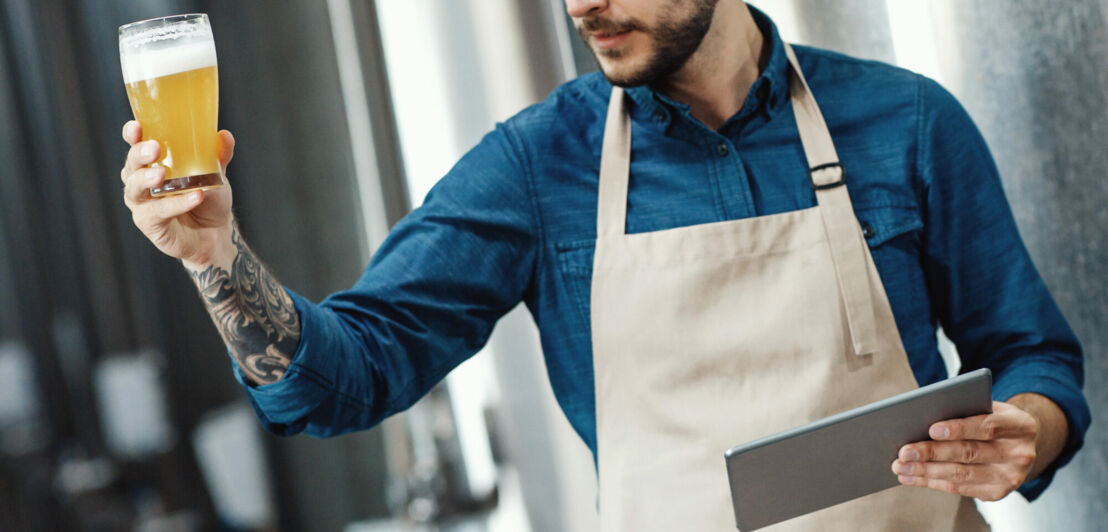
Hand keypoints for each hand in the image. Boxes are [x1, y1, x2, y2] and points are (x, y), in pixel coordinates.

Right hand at [120, 121, 235, 265]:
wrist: (215, 233)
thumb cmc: (207, 197)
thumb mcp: (215, 173)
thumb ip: (218, 155)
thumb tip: (224, 135)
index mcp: (151, 163)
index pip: (136, 145)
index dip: (132, 135)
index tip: (136, 126)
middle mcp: (140, 182)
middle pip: (131, 166)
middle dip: (139, 155)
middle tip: (154, 148)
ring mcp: (142, 204)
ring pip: (135, 189)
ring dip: (147, 179)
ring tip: (162, 174)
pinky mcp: (149, 224)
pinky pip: (160, 211)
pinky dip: (177, 203)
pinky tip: (196, 196)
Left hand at [891, 401, 1037, 500]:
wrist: (1022, 444)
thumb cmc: (995, 419)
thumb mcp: (989, 407)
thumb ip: (965, 408)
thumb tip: (921, 415)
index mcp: (1020, 426)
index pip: (986, 426)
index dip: (959, 428)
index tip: (931, 429)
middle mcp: (1019, 454)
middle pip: (969, 453)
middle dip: (932, 453)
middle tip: (904, 452)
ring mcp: (1010, 477)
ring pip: (960, 474)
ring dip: (925, 471)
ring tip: (900, 466)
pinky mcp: (997, 492)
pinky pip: (959, 488)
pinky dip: (931, 482)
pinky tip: (911, 477)